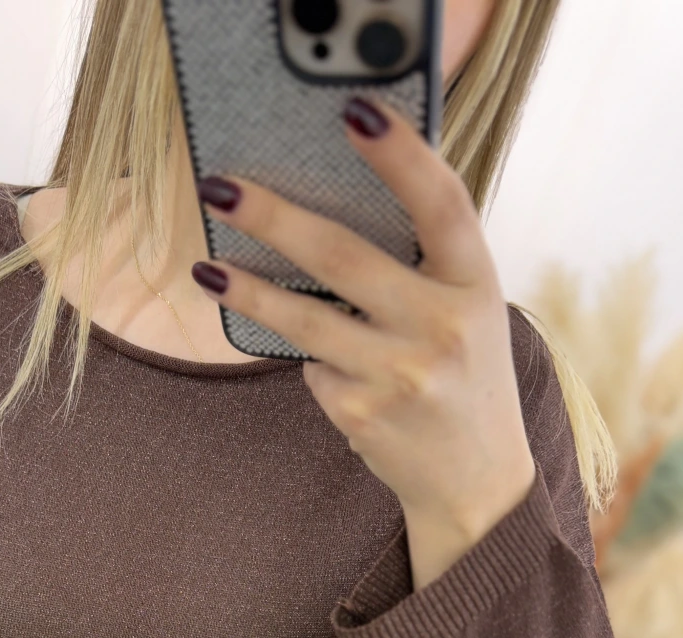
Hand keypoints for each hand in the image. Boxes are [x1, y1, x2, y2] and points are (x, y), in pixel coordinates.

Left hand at [191, 93, 536, 533]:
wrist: (475, 481)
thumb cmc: (462, 375)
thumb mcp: (468, 309)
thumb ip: (424, 262)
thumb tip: (326, 204)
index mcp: (476, 283)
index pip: (443, 203)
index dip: (400, 154)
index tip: (353, 111)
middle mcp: (443, 326)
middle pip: (344, 258)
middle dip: (273, 217)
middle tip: (221, 188)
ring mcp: (401, 374)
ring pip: (304, 321)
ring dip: (248, 291)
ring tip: (207, 270)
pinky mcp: (362, 414)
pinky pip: (312, 369)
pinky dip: (312, 362)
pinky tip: (335, 372)